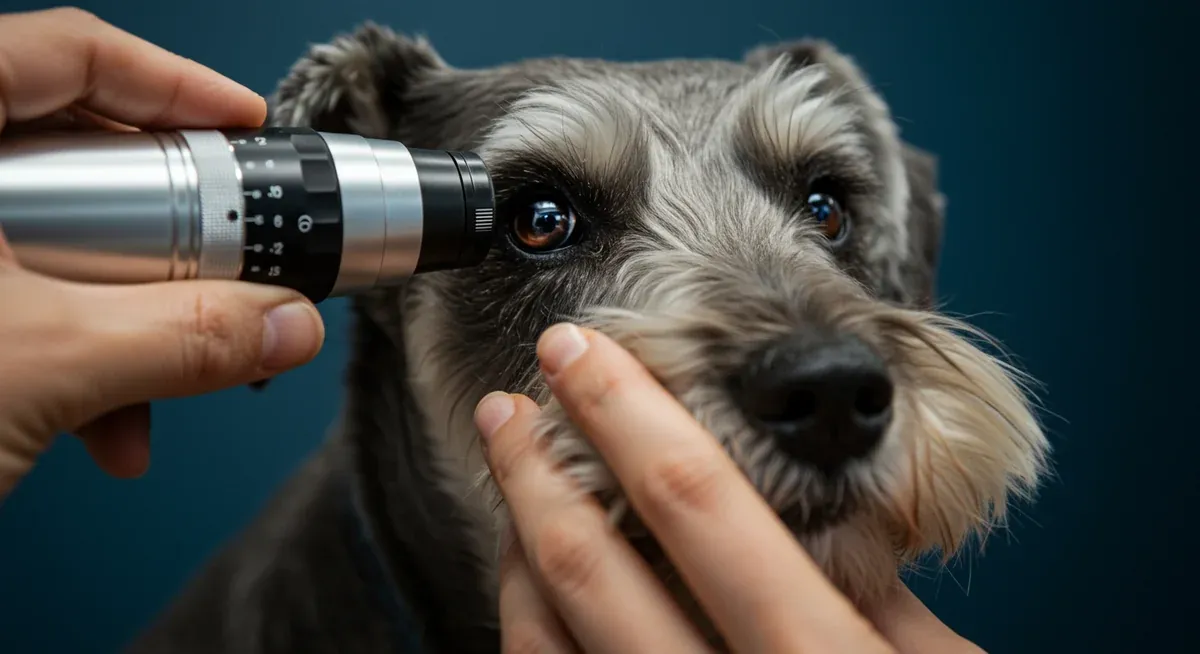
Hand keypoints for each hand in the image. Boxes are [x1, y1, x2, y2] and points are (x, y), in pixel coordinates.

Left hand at [0, 8, 324, 498]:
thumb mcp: (44, 365)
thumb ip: (186, 335)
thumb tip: (287, 321)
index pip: (63, 54)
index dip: (171, 84)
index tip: (243, 130)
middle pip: (69, 156)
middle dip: (161, 233)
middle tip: (222, 265)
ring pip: (52, 239)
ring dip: (126, 316)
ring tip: (159, 386)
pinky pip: (20, 298)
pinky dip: (78, 356)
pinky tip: (104, 423)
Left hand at [474, 323, 984, 652]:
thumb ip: (879, 599)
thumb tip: (826, 511)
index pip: (694, 504)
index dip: (627, 414)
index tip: (580, 352)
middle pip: (585, 566)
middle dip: (533, 470)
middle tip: (507, 406)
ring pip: (539, 641)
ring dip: (515, 550)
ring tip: (512, 487)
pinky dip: (526, 634)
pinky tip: (530, 593)